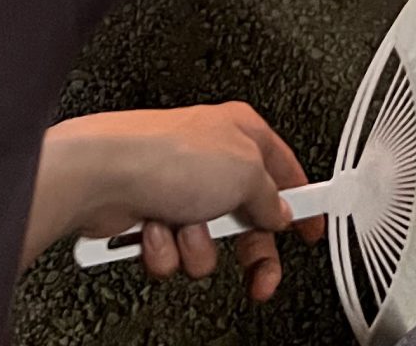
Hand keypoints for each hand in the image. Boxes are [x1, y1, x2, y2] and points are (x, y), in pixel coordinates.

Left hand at [33, 103, 318, 301]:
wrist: (103, 175)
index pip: (285, 172)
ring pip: (209, 246)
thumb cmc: (167, 154)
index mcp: (242, 135)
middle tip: (259, 279)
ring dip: (197, 248)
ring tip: (182, 227)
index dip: (301, 204)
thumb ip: (270, 196)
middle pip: (248, 220)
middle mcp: (213, 161)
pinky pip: (174, 254)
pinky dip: (165, 250)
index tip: (312, 232)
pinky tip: (154, 229)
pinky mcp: (152, 218)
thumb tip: (280, 211)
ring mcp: (180, 191)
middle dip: (250, 252)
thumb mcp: (244, 171)